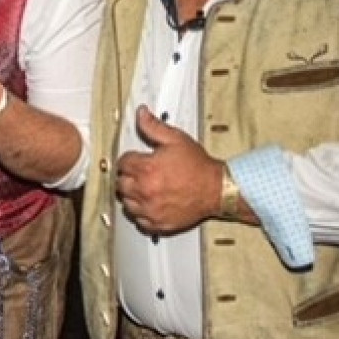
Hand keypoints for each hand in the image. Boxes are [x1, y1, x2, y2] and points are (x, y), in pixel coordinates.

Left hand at [116, 105, 222, 234]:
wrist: (217, 189)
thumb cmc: (199, 167)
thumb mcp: (176, 139)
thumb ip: (154, 126)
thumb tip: (141, 114)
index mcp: (146, 169)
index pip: (122, 163)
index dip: (129, 160)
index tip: (136, 160)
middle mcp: (145, 190)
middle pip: (121, 184)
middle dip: (128, 177)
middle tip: (140, 174)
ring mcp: (151, 209)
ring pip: (127, 203)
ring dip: (132, 195)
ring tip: (144, 188)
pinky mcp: (158, 223)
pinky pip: (139, 221)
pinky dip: (141, 213)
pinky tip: (149, 204)